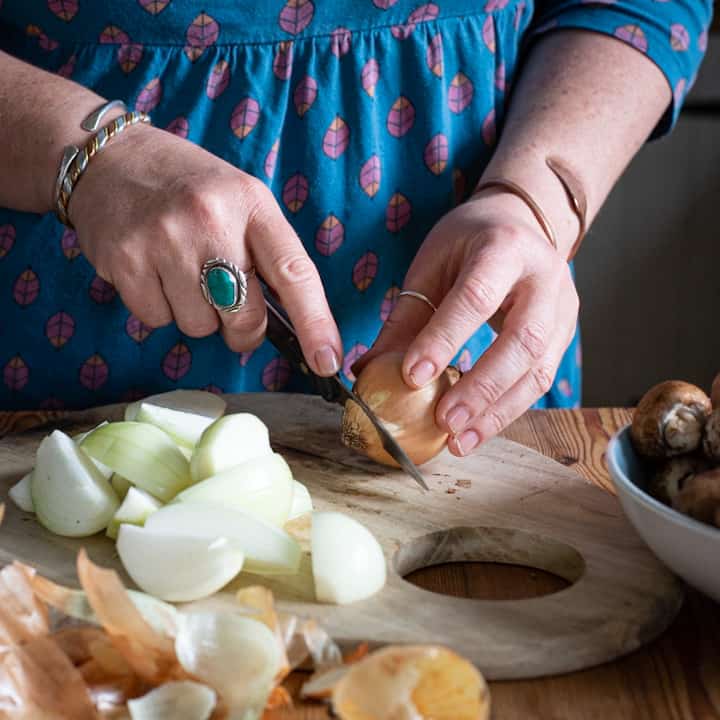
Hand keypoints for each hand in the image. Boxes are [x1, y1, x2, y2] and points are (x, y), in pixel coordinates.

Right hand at [69, 124, 341, 374]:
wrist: (108, 157)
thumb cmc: (189, 187)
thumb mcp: (241, 200)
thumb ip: (266, 255)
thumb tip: (289, 328)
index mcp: (252, 204)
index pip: (294, 272)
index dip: (315, 322)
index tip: (327, 361)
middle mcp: (210, 220)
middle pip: (245, 317)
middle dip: (243, 329)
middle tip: (230, 306)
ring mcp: (164, 240)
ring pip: (199, 326)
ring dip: (196, 314)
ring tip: (180, 270)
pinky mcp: (124, 260)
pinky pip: (157, 320)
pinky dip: (159, 308)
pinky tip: (152, 271)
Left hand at [355, 190, 578, 454]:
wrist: (519, 224)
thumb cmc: (468, 244)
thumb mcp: (431, 267)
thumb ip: (405, 318)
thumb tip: (366, 371)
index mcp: (503, 247)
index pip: (475, 297)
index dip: (444, 339)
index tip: (412, 377)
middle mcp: (544, 277)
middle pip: (521, 340)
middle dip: (481, 387)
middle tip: (444, 422)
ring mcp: (563, 308)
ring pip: (539, 369)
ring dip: (497, 411)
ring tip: (459, 441)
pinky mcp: (565, 334)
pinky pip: (541, 380)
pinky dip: (508, 410)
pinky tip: (477, 428)